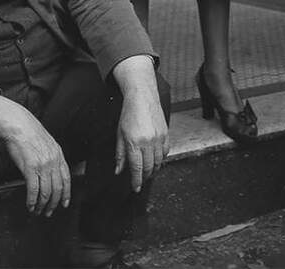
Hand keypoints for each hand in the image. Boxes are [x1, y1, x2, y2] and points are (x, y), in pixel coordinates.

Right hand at [0, 92, 70, 216]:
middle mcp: (53, 161)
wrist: (18, 126)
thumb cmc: (30, 134)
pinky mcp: (30, 168)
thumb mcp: (47, 144)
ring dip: (42, 205)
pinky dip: (32, 201)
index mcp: (58, 154)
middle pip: (57, 188)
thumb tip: (50, 173)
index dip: (66, 193)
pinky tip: (30, 205)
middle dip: (53, 203)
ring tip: (37, 211)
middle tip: (49, 212)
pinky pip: (33, 190)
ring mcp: (42, 165)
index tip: (64, 203)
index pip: (67, 178)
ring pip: (46, 192)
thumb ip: (51, 157)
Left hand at [113, 59, 169, 192]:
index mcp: (134, 142)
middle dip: (145, 177)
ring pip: (158, 161)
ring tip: (148, 173)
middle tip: (141, 182)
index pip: (137, 168)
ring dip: (153, 169)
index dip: (136, 181)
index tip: (135, 188)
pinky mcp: (165, 133)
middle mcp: (148, 141)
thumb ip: (120, 154)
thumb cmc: (129, 113)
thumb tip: (119, 170)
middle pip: (148, 167)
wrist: (142, 96)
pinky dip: (161, 159)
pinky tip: (156, 160)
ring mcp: (158, 137)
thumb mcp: (119, 134)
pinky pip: (165, 151)